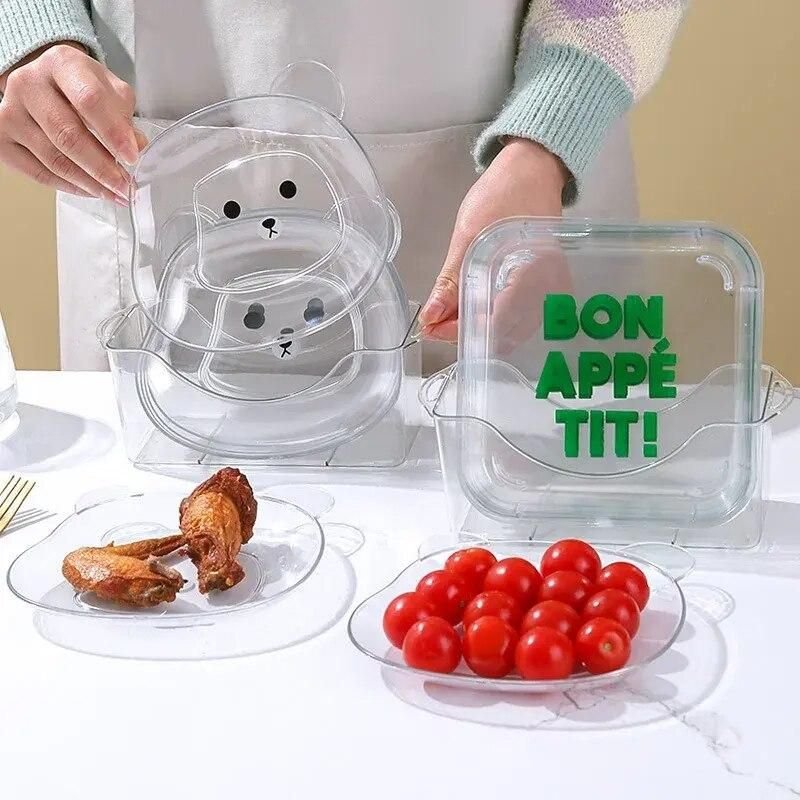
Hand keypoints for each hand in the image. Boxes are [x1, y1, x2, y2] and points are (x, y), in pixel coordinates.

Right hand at [0, 42, 142, 202]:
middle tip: (124, 186)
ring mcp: (11, 111)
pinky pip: (38, 173)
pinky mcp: (3, 138)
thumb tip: (135, 146)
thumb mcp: (111, 91)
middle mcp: (29, 83)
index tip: (131, 157)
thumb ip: (125, 116)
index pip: (89, 100)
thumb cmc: (83, 88)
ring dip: (89, 183)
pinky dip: (69, 187)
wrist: (48, 85)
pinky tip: (90, 191)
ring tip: (112, 193)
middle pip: (68, 135)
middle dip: (102, 168)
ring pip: (54, 159)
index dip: (113, 133)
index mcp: (61, 64)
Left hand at [420, 138, 568, 342]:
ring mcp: (551, 291)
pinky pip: (519, 317)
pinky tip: (472, 313)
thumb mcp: (468, 238)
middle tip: (435, 325)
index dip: (458, 331)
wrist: (530, 171)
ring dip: (477, 328)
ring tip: (449, 318)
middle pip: (504, 332)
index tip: (431, 328)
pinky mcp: (546, 289)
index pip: (494, 322)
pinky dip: (493, 319)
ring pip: (511, 330)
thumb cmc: (503, 196)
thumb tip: (430, 316)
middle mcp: (549, 290)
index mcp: (533, 275)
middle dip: (466, 333)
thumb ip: (450, 282)